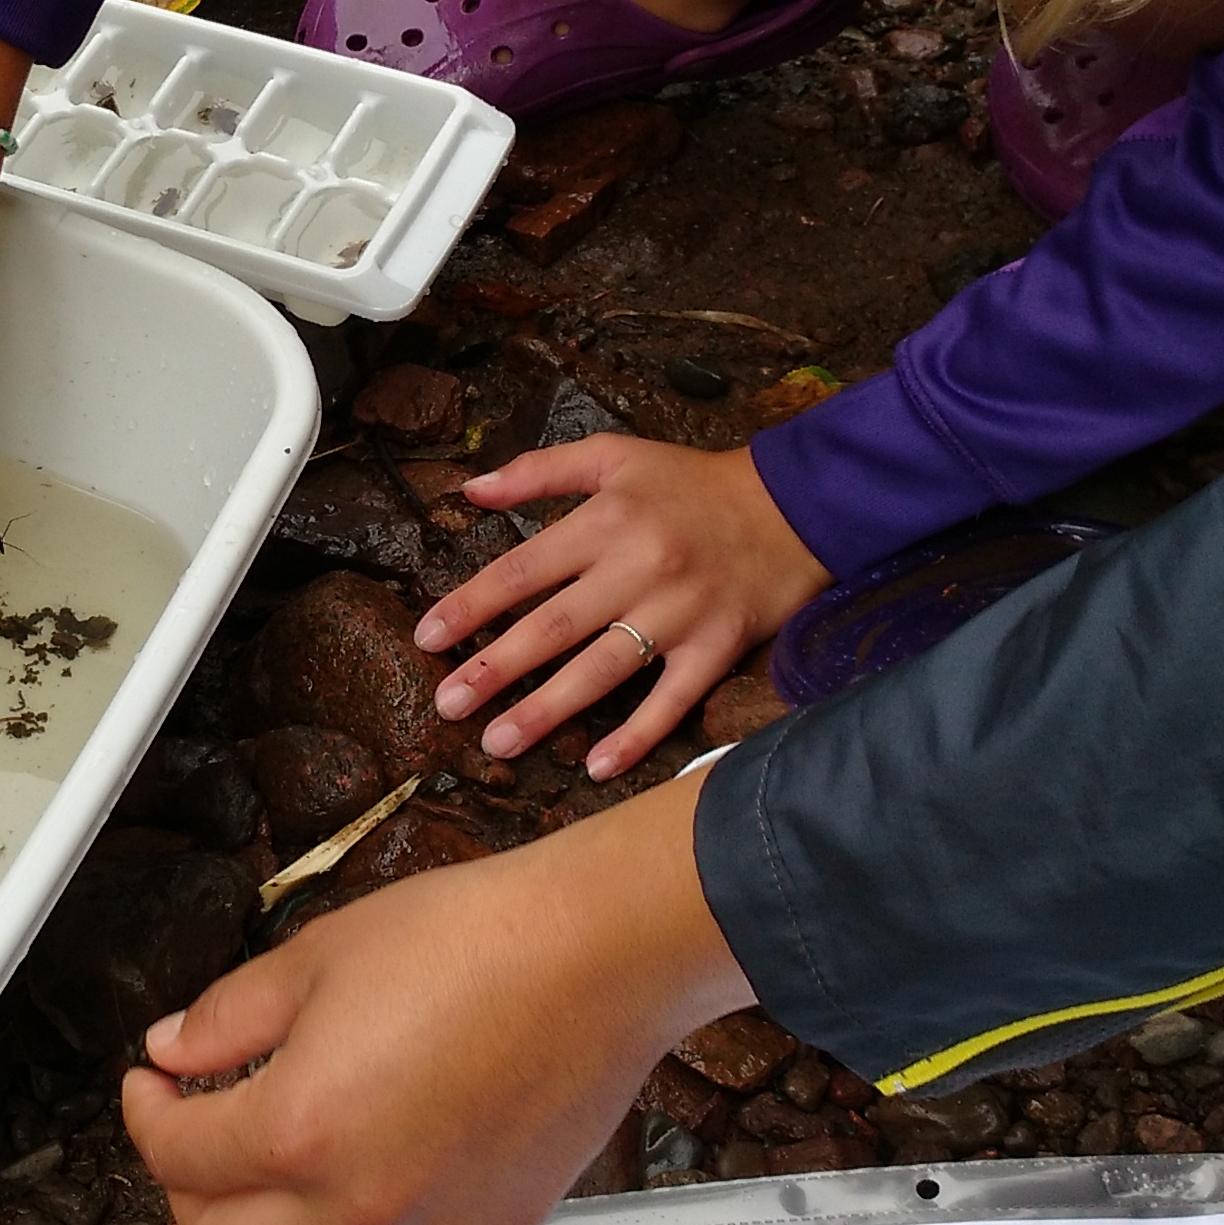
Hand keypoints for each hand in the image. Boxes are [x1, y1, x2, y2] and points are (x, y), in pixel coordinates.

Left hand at [124, 791, 756, 1224]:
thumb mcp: (318, 956)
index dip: (147, 1116)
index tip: (155, 1084)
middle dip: (192, 1195)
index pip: (177, 1161)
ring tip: (277, 1164)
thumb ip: (227, 1019)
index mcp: (300, 1132)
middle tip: (200, 1134)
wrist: (600, 956)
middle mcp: (360, 1206)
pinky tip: (359, 1180)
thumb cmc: (468, 940)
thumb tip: (171, 1054)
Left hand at [413, 433, 829, 778]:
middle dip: (496, 668)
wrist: (794, 507)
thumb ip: (539, 471)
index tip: (428, 638)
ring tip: (499, 742)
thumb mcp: (615, 456)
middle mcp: (638, 568)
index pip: (523, 569)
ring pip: (604, 669)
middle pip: (555, 626)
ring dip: (548, 710)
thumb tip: (469, 489)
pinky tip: (596, 768)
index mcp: (606, 521)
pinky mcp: (717, 649)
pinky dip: (637, 736)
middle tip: (448, 704)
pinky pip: (673, 701)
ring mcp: (680, 614)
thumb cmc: (692, 484)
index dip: (471, 605)